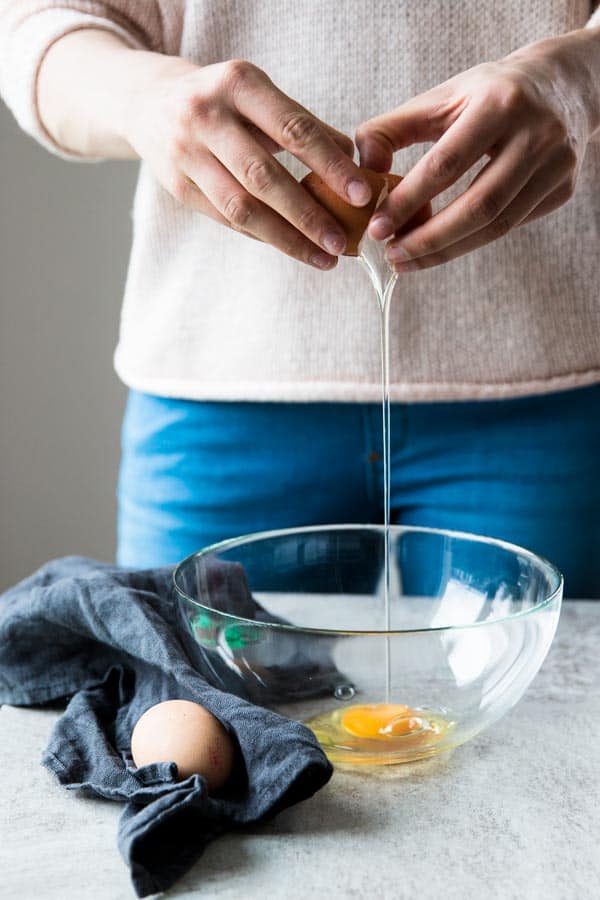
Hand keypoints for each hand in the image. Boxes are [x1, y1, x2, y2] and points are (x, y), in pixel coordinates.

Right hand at [125, 57, 372, 268]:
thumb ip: (304, 125)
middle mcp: (206, 115)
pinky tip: (291, 247)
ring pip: (242, 207)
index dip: (330, 166)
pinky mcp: (177, 186)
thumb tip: (356, 163)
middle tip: (342, 242)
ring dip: (286, 238)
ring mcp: (186, 153)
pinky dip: (263, 235)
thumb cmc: (223, 100)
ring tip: (323, 256)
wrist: (149, 102)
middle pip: (264, 176)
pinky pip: (226, 219)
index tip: (362, 195)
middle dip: (308, 215)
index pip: (293, 129)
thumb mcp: (259, 95)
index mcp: (238, 83)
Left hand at [356, 28, 599, 271]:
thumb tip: (364, 172)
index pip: (446, 164)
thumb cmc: (488, 94)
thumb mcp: (440, 98)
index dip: (408, 201)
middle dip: (430, 239)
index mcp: (498, 104)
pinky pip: (512, 225)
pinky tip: (442, 247)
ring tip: (409, 260)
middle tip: (393, 256)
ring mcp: (556, 165)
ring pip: (498, 225)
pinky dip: (472, 241)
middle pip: (479, 205)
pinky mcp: (564, 188)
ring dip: (448, 250)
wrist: (562, 86)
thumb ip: (391, 130)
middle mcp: (536, 134)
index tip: (377, 229)